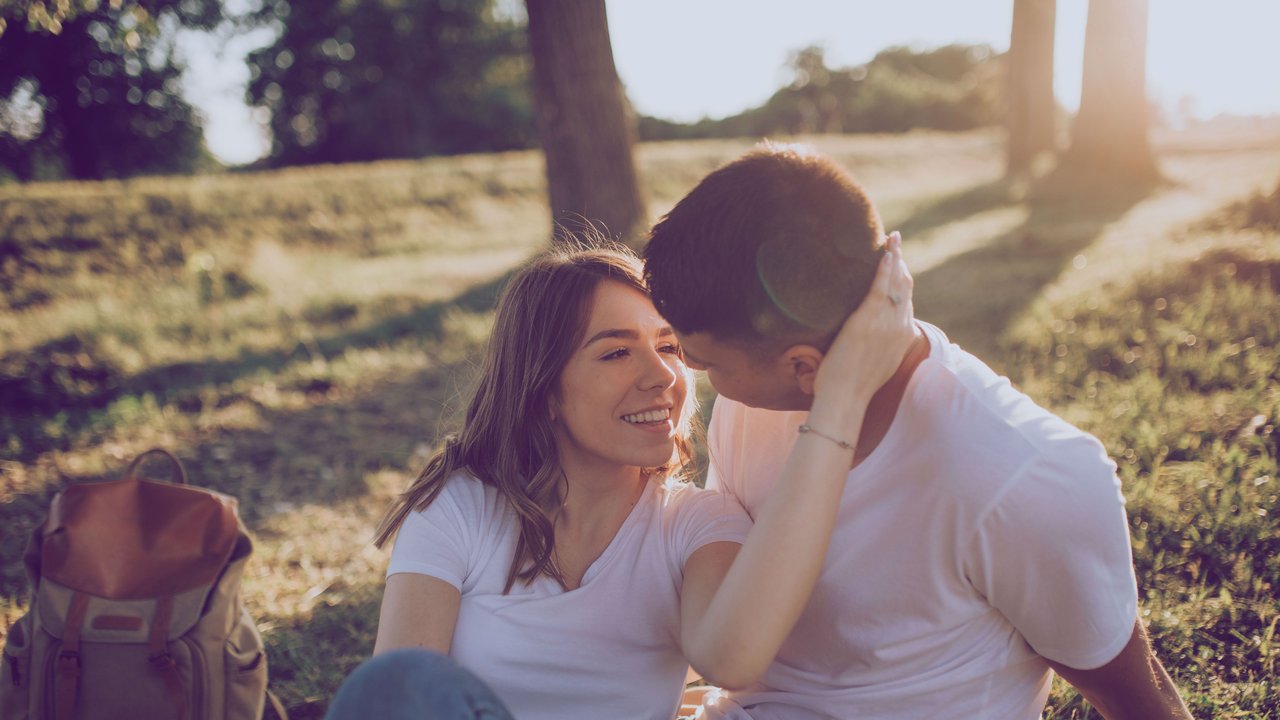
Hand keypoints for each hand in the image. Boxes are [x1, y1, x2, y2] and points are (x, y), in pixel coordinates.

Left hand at [812, 231, 914, 407]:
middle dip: (901, 264)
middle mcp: (900, 328)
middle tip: (895, 243)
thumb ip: (879, 347)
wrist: (846, 399)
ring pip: (896, 283)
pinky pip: (880, 287)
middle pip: (906, 288)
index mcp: (903, 338)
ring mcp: (886, 323)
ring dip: (895, 258)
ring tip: (892, 240)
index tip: (899, 265)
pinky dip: (884, 268)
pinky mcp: (868, 320)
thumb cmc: (852, 387)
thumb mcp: (875, 365)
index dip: (904, 281)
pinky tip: (884, 252)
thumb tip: (869, 339)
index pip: (907, 302)